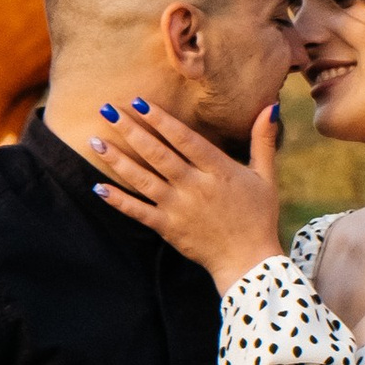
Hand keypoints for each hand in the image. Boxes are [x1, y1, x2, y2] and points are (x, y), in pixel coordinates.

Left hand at [91, 98, 283, 290]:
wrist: (248, 262)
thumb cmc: (259, 217)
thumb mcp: (266, 176)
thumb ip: (263, 140)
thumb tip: (269, 106)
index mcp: (218, 170)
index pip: (184, 139)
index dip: (160, 119)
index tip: (139, 102)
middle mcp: (194, 186)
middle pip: (157, 153)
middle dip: (130, 130)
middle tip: (107, 111)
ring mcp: (178, 208)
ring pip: (142, 179)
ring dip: (117, 160)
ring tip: (95, 141)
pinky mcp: (167, 228)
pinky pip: (138, 211)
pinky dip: (117, 200)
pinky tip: (98, 186)